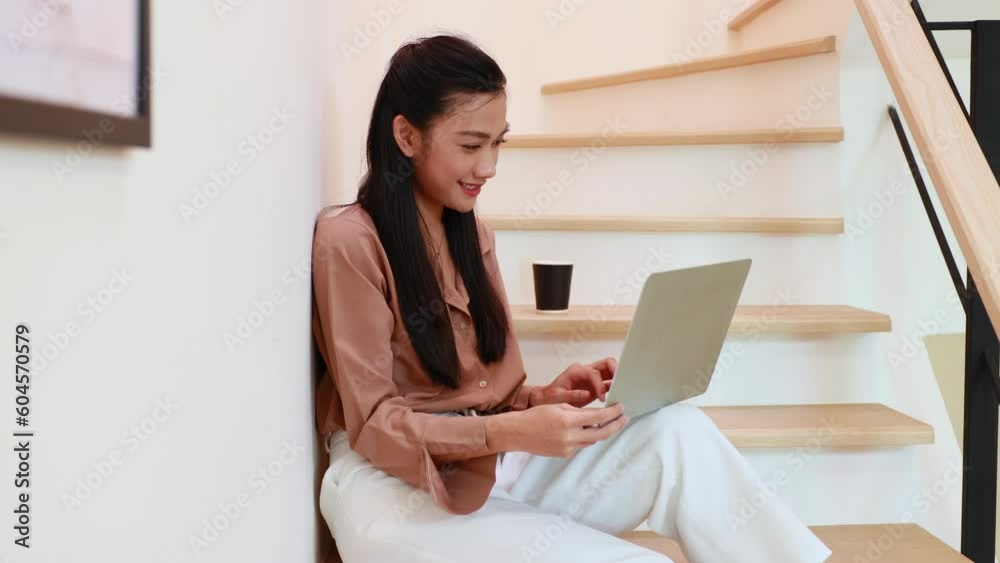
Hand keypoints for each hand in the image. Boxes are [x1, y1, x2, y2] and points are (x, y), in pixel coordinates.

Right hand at [489, 403, 628, 457]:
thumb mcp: (559, 406)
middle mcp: (570, 436)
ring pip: (592, 440)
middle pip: (601, 433)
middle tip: (625, 418)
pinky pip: (582, 445)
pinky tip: (587, 430)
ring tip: (609, 423)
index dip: (612, 413)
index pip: (598, 417)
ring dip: (602, 431)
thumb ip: (579, 412)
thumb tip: (597, 416)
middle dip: (616, 425)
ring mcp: (568, 448)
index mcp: (568, 420)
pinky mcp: (565, 454)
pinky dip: (587, 437)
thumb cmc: (536, 415)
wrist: (518, 433)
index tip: (621, 408)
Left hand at [533, 358, 617, 407]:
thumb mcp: (558, 397)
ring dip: (617, 378)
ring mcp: (592, 377)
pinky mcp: (596, 385)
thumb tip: (585, 393)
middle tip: (621, 383)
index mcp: (576, 371)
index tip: (601, 396)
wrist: (548, 399)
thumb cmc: (552, 396)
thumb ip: (572, 395)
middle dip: (615, 371)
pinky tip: (617, 395)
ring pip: (610, 370)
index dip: (599, 384)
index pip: (593, 373)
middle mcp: (585, 370)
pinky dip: (614, 387)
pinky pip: (609, 382)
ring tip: (622, 389)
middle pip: (606, 363)